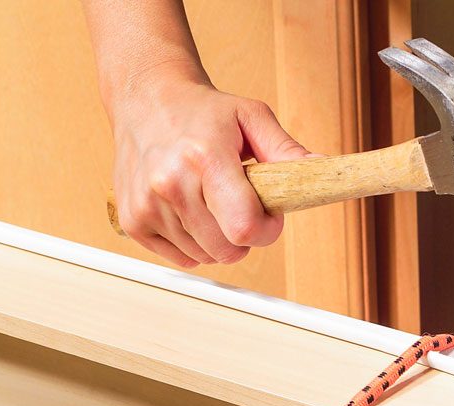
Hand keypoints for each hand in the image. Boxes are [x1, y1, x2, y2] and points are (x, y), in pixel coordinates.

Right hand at [109, 64, 309, 267]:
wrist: (145, 99)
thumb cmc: (202, 112)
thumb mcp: (251, 118)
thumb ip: (286, 152)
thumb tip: (320, 173)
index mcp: (204, 158)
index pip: (245, 228)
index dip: (266, 230)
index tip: (268, 216)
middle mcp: (169, 183)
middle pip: (227, 251)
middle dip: (243, 236)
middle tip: (239, 206)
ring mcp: (147, 205)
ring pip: (206, 257)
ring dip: (217, 239)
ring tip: (210, 201)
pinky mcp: (133, 221)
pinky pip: (182, 258)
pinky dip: (193, 243)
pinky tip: (189, 210)